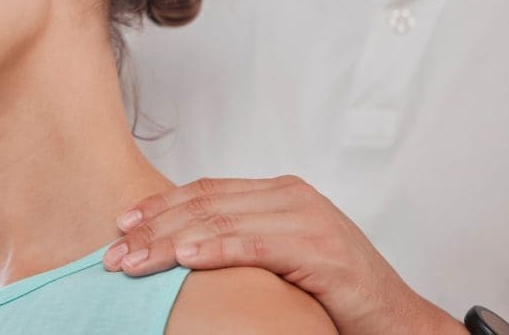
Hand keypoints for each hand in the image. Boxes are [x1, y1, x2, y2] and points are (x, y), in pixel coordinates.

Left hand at [103, 176, 466, 334]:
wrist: (395, 319)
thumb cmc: (336, 289)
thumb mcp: (282, 253)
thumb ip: (243, 237)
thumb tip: (180, 245)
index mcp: (280, 192)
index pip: (206, 190)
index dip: (159, 204)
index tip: (122, 223)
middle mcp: (290, 196)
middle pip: (205, 203)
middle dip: (152, 227)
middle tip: (113, 251)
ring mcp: (306, 218)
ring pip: (220, 221)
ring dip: (168, 242)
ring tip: (132, 261)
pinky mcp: (317, 248)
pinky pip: (253, 245)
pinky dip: (214, 249)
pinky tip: (183, 257)